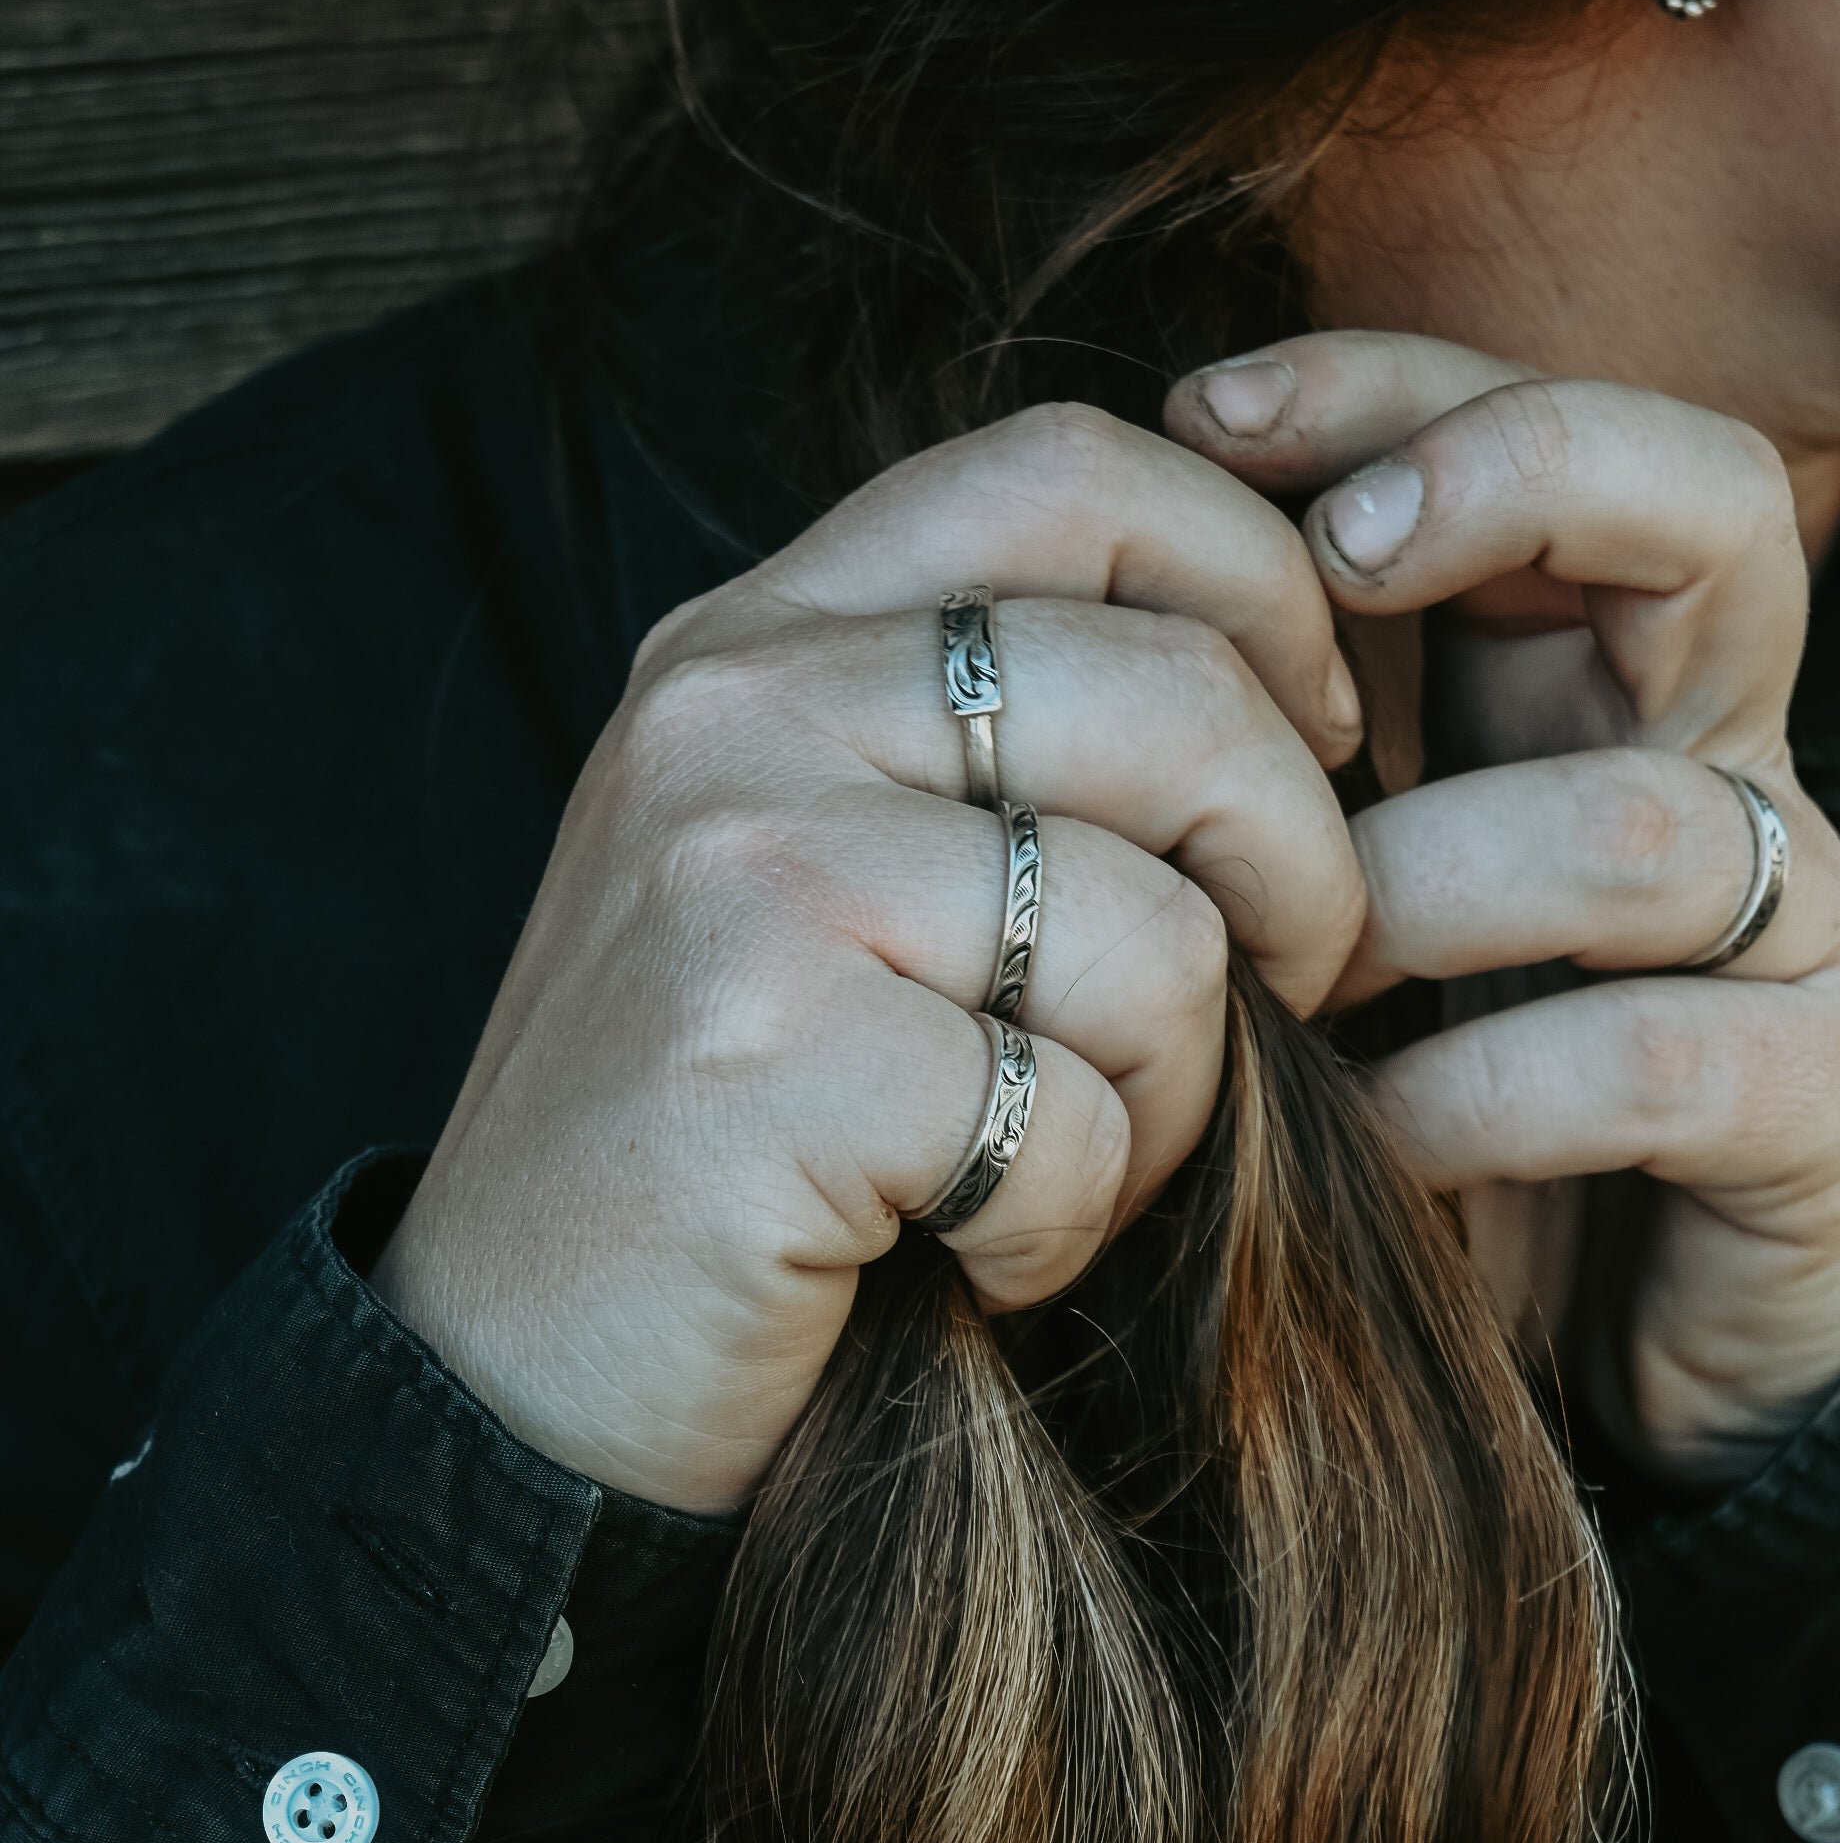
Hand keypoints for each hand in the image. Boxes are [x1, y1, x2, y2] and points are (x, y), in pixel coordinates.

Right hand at [372, 405, 1368, 1511]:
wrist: (512, 1365)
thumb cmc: (725, 1130)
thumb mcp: (823, 877)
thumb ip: (981, 755)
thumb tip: (1307, 717)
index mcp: (758, 640)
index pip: (1065, 476)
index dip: (1259, 580)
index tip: (1323, 739)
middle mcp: (737, 713)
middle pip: (1172, 692)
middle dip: (1303, 870)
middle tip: (1289, 992)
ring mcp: (744, 874)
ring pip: (1156, 933)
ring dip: (1172, 1098)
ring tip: (1063, 1171)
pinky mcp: (768, 1057)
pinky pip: (1071, 1120)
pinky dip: (1065, 1225)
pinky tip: (970, 1256)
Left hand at [1169, 334, 1839, 1480]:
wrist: (1579, 1370)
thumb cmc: (1410, 1123)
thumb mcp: (1317, 922)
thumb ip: (1254, 790)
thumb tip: (1047, 647)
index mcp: (1585, 709)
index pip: (1553, 453)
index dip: (1403, 393)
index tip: (1205, 417)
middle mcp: (1715, 777)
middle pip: (1713, 516)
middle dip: (1517, 479)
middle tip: (1334, 546)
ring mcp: (1794, 942)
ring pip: (1646, 818)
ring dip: (1426, 885)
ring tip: (1293, 975)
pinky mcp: (1819, 1111)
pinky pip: (1648, 1055)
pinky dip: (1472, 1098)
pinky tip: (1368, 1142)